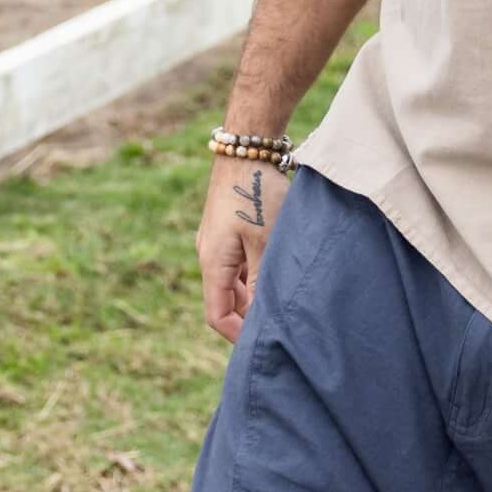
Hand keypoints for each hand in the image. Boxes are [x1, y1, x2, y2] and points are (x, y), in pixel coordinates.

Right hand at [195, 158, 280, 341]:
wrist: (247, 148)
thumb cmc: (258, 194)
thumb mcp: (266, 243)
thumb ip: (261, 283)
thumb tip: (261, 320)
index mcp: (212, 262)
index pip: (216, 315)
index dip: (237, 335)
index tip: (265, 343)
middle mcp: (208, 254)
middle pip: (223, 301)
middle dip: (247, 318)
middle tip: (280, 325)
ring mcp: (216, 242)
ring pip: (231, 283)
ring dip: (252, 296)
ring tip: (283, 300)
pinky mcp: (227, 230)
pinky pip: (236, 265)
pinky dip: (252, 276)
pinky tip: (276, 272)